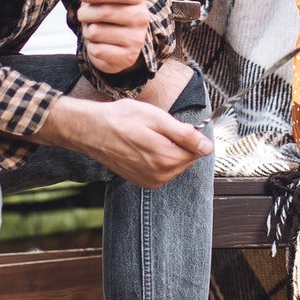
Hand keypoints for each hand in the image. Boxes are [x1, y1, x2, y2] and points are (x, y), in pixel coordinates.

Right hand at [38, 96, 212, 188]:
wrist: (92, 131)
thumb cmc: (121, 119)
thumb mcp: (157, 118)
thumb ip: (185, 135)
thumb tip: (207, 147)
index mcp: (167, 158)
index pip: (198, 150)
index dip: (189, 135)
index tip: (173, 125)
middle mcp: (161, 175)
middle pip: (187, 158)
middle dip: (178, 143)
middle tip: (157, 129)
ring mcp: (151, 181)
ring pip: (175, 164)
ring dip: (168, 150)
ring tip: (147, 137)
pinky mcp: (142, 182)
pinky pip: (162, 170)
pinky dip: (158, 158)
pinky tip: (143, 147)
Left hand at [77, 0, 151, 73]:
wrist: (124, 46)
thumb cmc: (113, 16)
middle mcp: (141, 18)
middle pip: (104, 12)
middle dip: (85, 13)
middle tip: (83, 15)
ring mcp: (136, 39)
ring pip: (96, 32)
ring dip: (87, 31)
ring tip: (93, 30)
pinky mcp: (127, 58)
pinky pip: (96, 50)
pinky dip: (91, 47)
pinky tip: (99, 44)